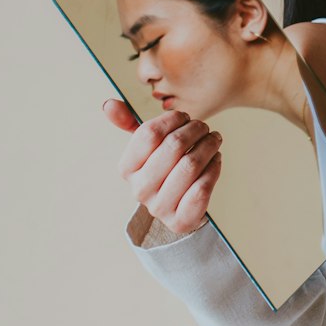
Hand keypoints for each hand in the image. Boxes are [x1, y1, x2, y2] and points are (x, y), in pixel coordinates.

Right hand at [103, 98, 222, 235]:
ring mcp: (159, 208)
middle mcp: (139, 190)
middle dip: (195, 130)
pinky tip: (216, 159)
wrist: (179, 207)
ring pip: (190, 165)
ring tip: (214, 139)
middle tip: (204, 127)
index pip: (150, 133)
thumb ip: (128, 124)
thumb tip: (108, 104)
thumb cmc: (164, 169)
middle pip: (174, 146)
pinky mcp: (180, 221)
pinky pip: (202, 189)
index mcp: (126, 168)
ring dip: (208, 146)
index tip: (185, 117)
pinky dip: (214, 168)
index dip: (172, 119)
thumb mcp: (146, 147)